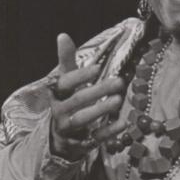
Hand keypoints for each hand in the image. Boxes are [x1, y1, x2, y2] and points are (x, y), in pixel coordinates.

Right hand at [48, 33, 126, 159]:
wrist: (57, 137)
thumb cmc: (66, 102)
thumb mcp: (65, 82)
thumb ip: (66, 61)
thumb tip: (62, 35)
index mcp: (56, 95)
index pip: (65, 84)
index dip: (80, 76)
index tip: (98, 68)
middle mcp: (59, 112)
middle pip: (77, 101)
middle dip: (97, 91)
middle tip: (119, 81)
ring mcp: (68, 130)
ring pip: (82, 120)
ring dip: (100, 110)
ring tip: (118, 100)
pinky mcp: (80, 145)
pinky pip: (94, 139)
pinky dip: (108, 132)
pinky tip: (123, 122)